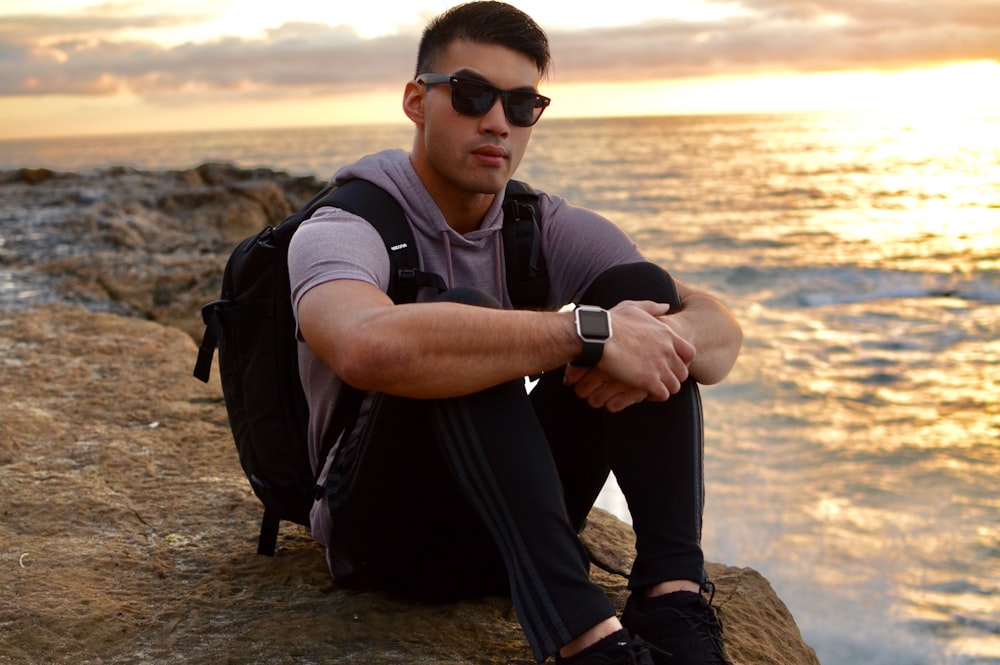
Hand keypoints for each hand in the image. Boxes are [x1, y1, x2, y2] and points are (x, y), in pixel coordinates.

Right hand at [565, 300, 694, 409]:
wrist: (598, 336)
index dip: (682, 362)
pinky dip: (655, 396)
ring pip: (674, 386)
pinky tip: (643, 391)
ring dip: (664, 388)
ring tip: (650, 387)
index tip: (670, 364)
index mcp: (667, 334)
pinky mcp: (649, 380)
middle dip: (672, 377)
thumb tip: (666, 306)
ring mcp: (660, 366)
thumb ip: (653, 307)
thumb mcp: (634, 307)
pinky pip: (663, 394)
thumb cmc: (612, 321)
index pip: (690, 353)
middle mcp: (668, 351)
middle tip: (658, 378)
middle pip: (683, 372)